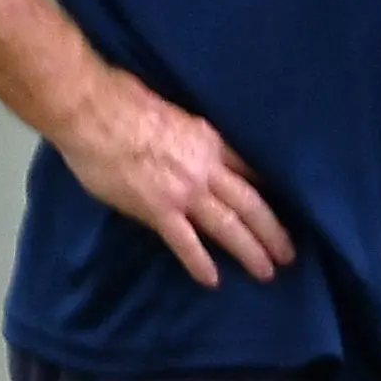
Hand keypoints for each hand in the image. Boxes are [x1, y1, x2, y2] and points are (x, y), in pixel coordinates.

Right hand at [59, 71, 295, 286]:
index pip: (251, 169)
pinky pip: (185, 243)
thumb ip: (188, 132)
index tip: (286, 209)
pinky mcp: (158, 210)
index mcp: (210, 140)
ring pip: (228, 226)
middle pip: (251, 204)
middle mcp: (206, 168)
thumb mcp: (173, 110)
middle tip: (288, 255)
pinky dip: (200, 263)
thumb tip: (186, 139)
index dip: (270, 192)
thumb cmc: (123, 99)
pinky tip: (212, 281)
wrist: (92, 110)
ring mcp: (184, 191)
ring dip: (250, 251)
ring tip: (267, 272)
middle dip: (273, 231)